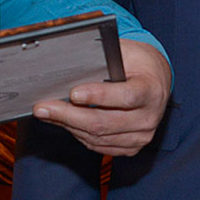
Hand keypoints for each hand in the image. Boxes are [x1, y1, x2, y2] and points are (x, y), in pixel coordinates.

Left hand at [33, 40, 170, 155]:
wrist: (156, 81)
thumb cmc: (137, 63)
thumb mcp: (126, 52)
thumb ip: (104, 58)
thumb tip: (71, 65)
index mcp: (151, 90)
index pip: (126, 96)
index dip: (99, 96)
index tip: (73, 93)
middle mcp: (149, 117)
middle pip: (104, 122)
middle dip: (68, 115)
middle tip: (43, 108)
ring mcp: (140, 136)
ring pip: (97, 137)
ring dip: (68, 126)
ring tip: (47, 114)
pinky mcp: (130, 147)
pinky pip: (98, 145)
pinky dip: (77, 134)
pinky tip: (62, 122)